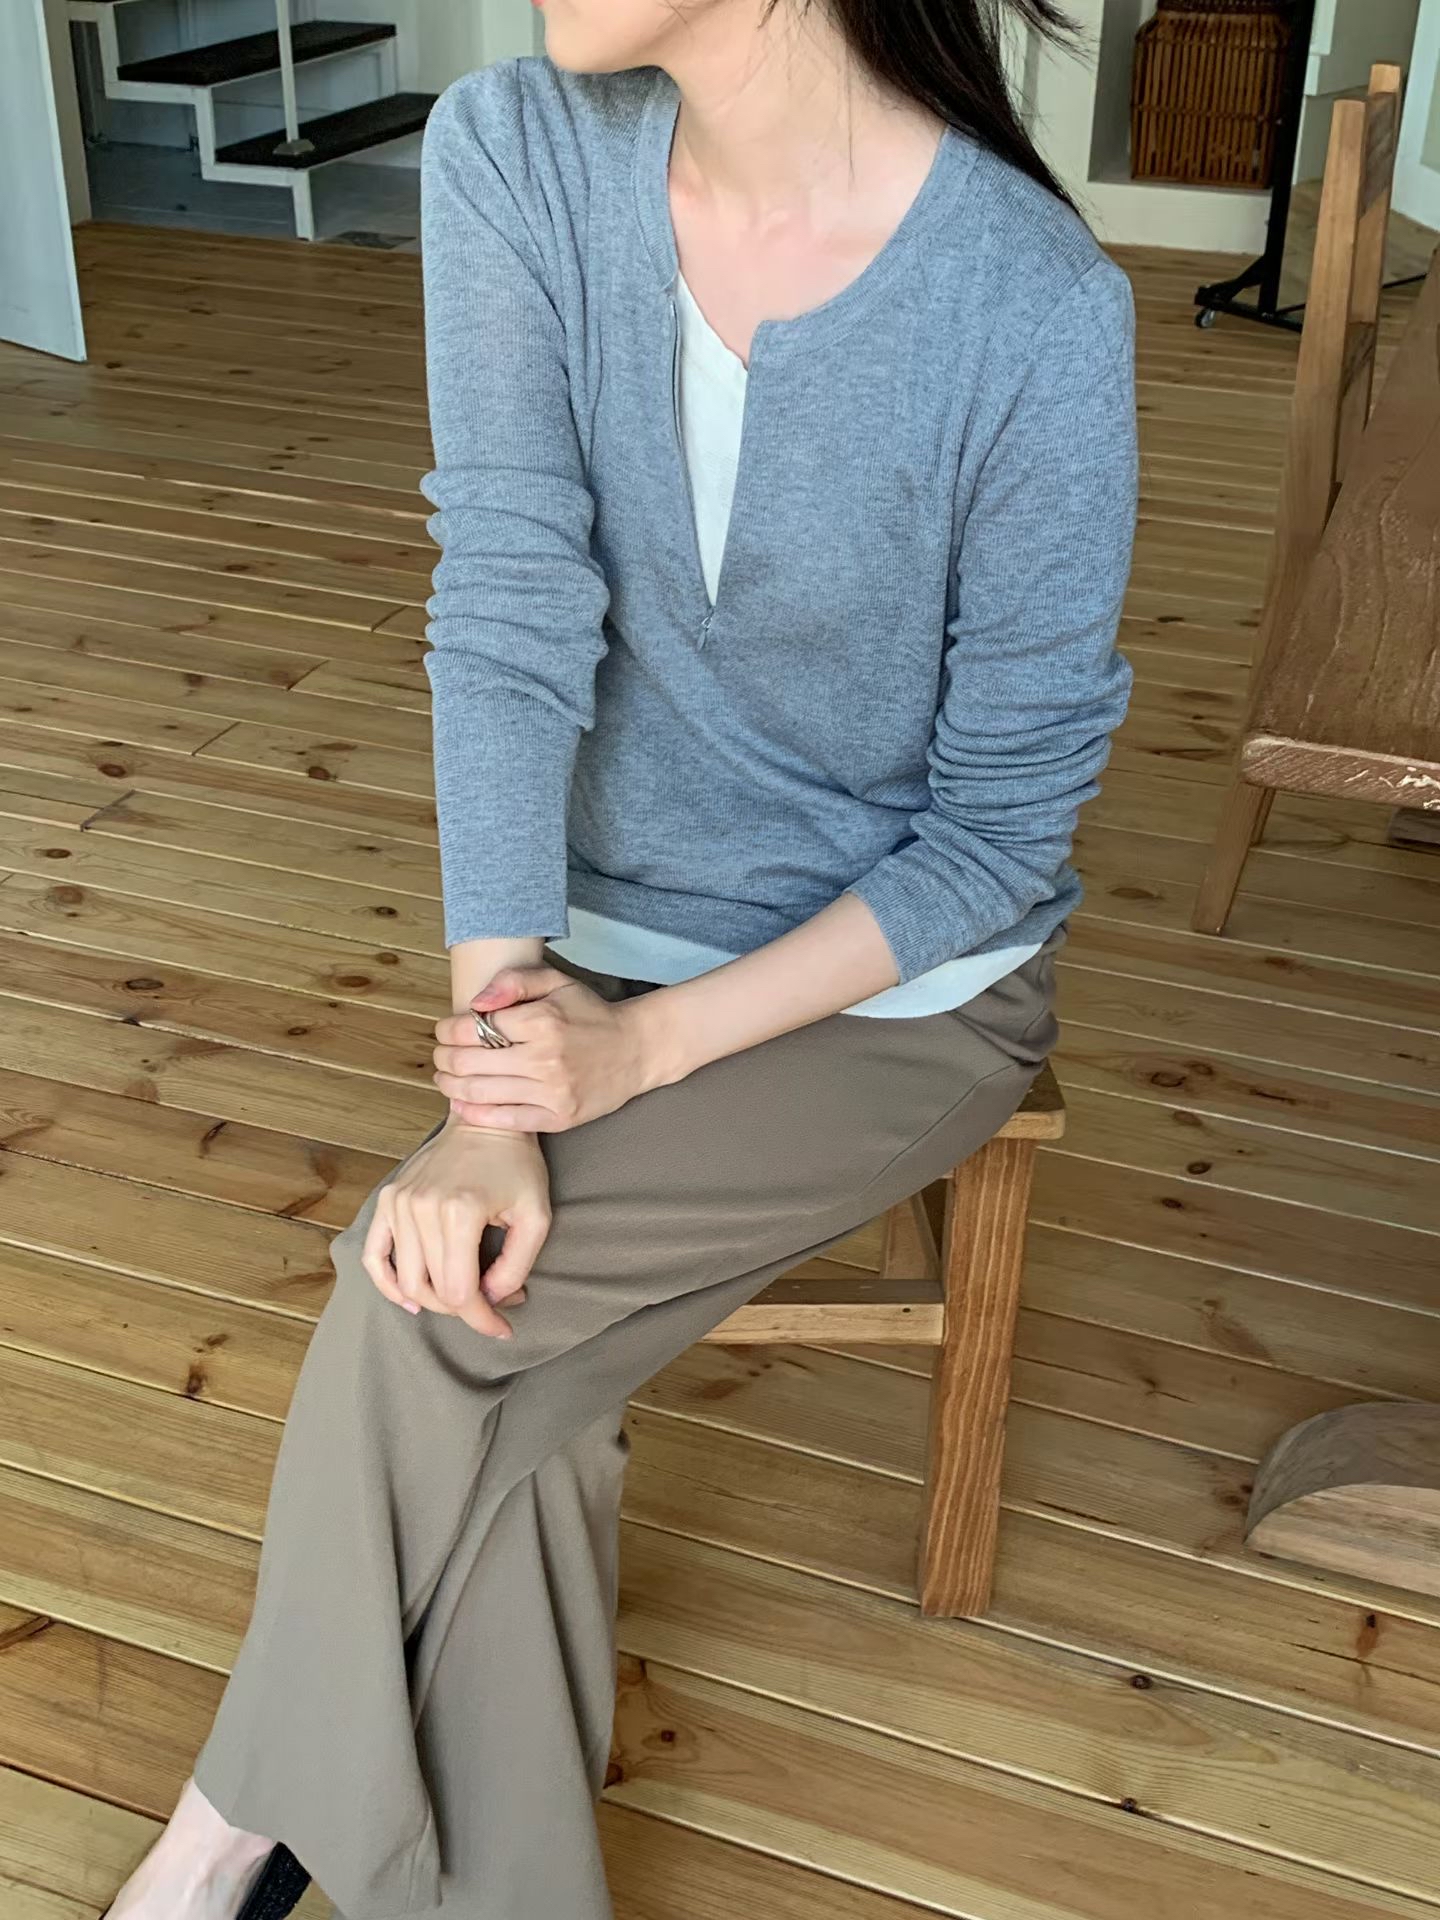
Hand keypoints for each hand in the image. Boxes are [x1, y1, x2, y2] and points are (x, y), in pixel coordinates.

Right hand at [361, 1120, 550, 1335]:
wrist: (484, 1122)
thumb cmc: (516, 1166)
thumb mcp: (535, 1216)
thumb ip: (516, 1266)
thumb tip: (491, 1299)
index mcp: (459, 1212)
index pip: (461, 1293)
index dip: (482, 1319)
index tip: (503, 1327)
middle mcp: (421, 1208)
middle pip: (434, 1290)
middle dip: (465, 1310)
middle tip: (491, 1304)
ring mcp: (399, 1203)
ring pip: (407, 1280)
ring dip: (434, 1301)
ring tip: (461, 1299)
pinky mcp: (388, 1199)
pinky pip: (374, 1254)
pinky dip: (388, 1284)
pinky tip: (410, 1299)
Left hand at [432, 965, 670, 1131]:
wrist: (636, 1050)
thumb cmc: (590, 1014)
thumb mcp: (557, 982)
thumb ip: (514, 982)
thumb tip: (476, 1003)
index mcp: (543, 1021)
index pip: (476, 1027)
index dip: (449, 1030)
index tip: (444, 1031)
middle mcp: (546, 1058)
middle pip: (471, 1062)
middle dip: (444, 1059)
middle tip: (438, 1056)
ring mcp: (553, 1091)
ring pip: (482, 1092)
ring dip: (452, 1086)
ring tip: (444, 1079)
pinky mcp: (559, 1117)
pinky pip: (507, 1120)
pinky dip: (477, 1114)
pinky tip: (462, 1104)